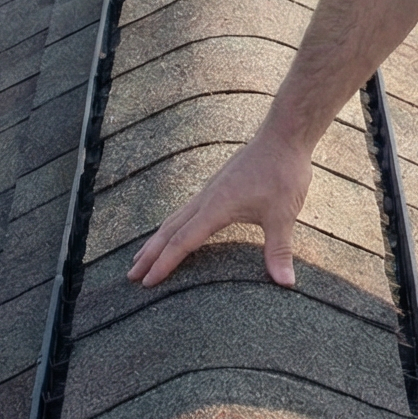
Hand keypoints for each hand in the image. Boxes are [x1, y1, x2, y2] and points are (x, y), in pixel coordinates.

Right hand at [128, 128, 315, 288]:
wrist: (282, 135)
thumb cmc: (282, 172)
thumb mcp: (282, 215)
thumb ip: (278, 250)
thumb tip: (286, 283)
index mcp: (215, 208)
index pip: (182, 242)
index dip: (163, 264)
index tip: (146, 283)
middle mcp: (206, 199)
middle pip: (169, 230)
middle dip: (149, 254)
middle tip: (131, 276)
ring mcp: (210, 190)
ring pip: (175, 218)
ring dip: (157, 239)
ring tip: (142, 256)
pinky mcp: (218, 185)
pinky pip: (186, 210)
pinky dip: (173, 225)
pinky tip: (175, 229)